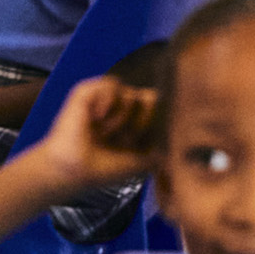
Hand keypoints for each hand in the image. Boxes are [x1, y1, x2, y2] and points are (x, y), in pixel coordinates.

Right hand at [22, 75, 158, 189]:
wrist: (76, 169)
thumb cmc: (104, 169)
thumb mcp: (141, 161)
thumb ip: (162, 148)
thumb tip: (178, 136)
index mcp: (135, 121)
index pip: (160, 109)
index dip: (153, 125)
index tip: (137, 146)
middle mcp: (122, 107)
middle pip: (151, 97)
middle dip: (141, 121)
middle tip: (123, 140)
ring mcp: (105, 98)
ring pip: (132, 93)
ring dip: (121, 118)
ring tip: (104, 133)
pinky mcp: (88, 91)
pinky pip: (112, 84)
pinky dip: (107, 103)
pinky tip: (96, 118)